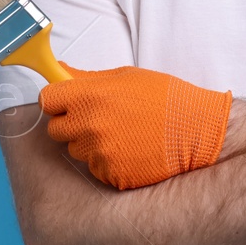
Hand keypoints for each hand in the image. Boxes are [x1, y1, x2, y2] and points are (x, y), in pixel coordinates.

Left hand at [39, 62, 232, 190]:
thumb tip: (58, 70)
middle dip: (72, 123)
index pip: (47, 100)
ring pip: (77, 150)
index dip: (58, 100)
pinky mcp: (109, 174)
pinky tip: (131, 151)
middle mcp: (89, 126)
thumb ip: (87, 77)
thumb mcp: (128, 77)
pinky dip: (109, 161)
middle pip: (56, 129)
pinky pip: (96, 168)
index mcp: (90, 96)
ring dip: (92, 143)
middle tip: (100, 118)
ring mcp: (98, 153)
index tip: (67, 102)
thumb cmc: (167, 99)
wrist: (198, 131)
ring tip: (123, 134)